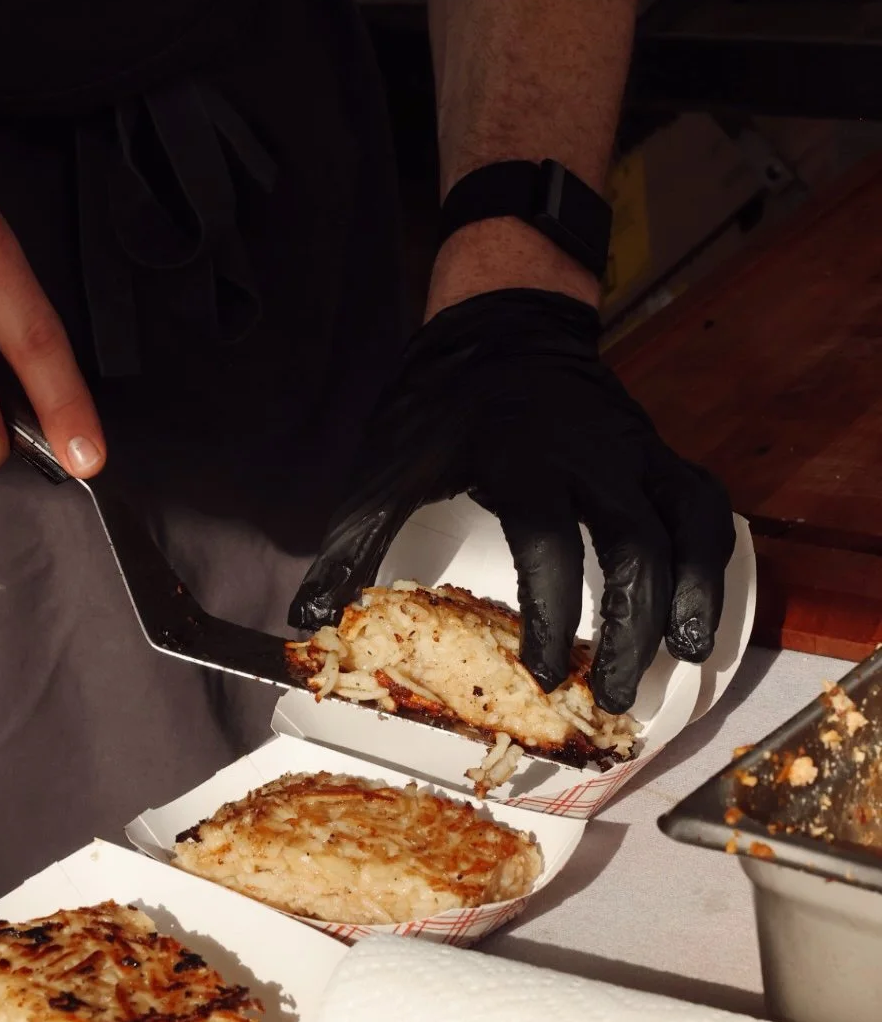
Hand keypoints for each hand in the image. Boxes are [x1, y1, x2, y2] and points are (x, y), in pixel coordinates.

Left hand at [290, 288, 735, 713]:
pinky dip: (710, 557)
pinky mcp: (656, 453)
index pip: (549, 542)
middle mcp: (591, 456)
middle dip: (629, 627)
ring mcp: (634, 452)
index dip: (549, 612)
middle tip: (609, 694)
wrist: (497, 326)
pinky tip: (700, 607)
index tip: (539, 669)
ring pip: (685, 526)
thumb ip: (353, 544)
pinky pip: (702, 505)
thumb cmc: (438, 403)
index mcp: (521, 459)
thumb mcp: (385, 467)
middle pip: (634, 546)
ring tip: (682, 659)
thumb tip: (312, 617)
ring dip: (691, 596)